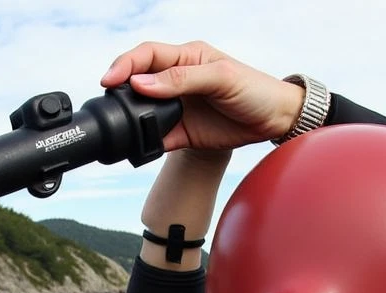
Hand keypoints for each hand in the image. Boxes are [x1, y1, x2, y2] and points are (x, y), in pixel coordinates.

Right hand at [100, 40, 304, 150]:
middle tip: (111, 101)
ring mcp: (178, 108)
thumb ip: (180, 79)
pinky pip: (157, 138)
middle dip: (120, 89)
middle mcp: (176, 81)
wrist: (276, 120)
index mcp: (185, 58)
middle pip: (138, 81)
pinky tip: (141, 145)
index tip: (109, 80)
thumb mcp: (220, 77)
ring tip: (123, 123)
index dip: (125, 64)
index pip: (146, 55)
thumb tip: (141, 84)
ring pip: (143, 111)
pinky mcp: (182, 133)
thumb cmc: (254, 89)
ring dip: (131, 117)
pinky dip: (146, 143)